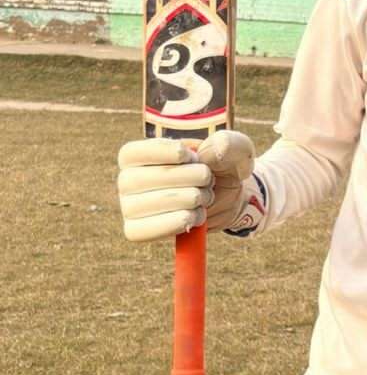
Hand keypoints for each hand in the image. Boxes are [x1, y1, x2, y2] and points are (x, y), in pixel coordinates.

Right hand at [117, 130, 254, 241]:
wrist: (225, 199)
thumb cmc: (222, 168)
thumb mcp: (232, 150)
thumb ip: (228, 144)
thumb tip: (215, 149)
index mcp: (136, 154)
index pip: (134, 153)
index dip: (166, 153)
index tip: (190, 156)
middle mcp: (126, 179)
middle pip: (146, 178)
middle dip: (188, 178)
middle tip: (207, 179)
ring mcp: (128, 206)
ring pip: (151, 204)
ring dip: (189, 201)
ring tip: (204, 198)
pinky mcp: (136, 230)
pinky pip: (145, 230)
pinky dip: (177, 223)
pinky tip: (195, 217)